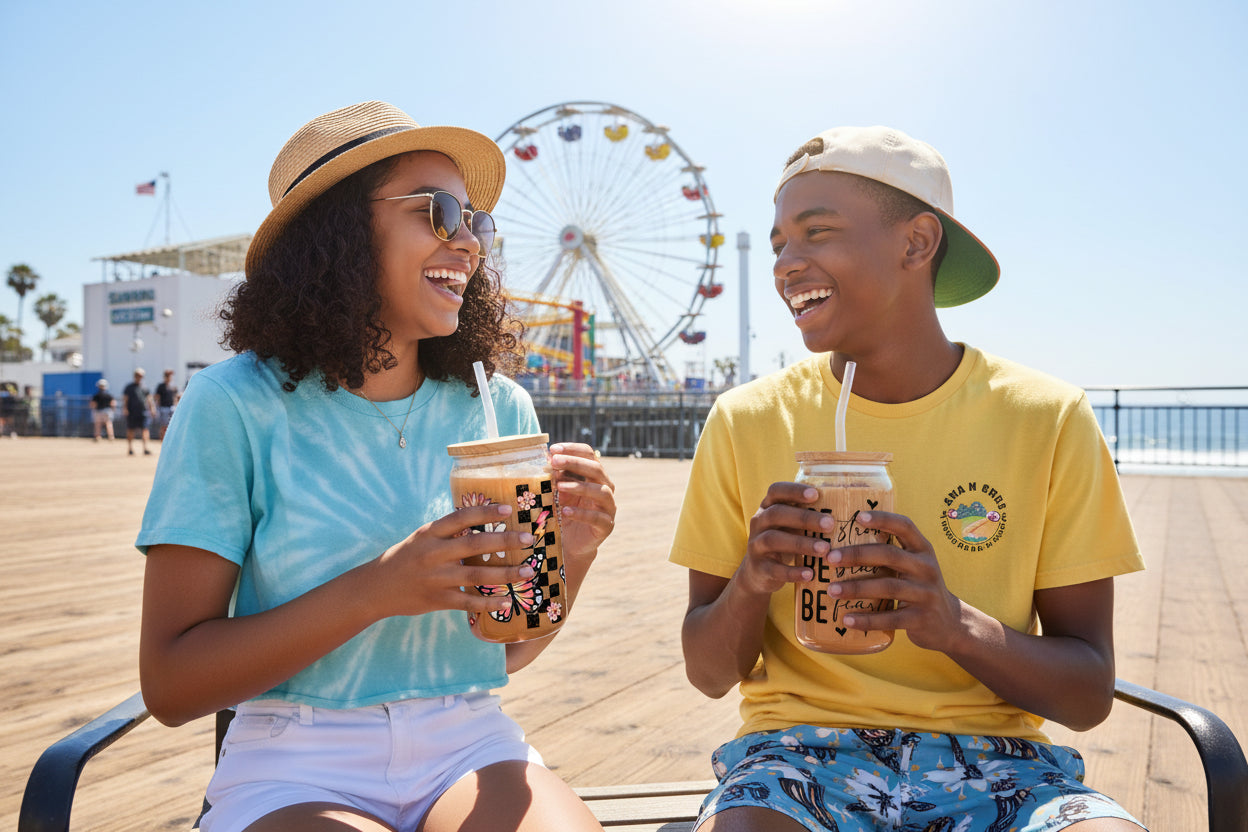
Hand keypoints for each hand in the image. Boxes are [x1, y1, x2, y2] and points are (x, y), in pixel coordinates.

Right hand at [372, 503, 540, 618]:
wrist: (376, 588)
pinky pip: (469, 602)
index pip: (460, 517)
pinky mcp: (438, 600)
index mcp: (429, 533)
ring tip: (528, 571)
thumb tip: (483, 523)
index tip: (508, 509)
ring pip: (477, 576)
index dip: (485, 512)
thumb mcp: (421, 538)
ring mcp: (436, 578)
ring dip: (506, 574)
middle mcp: (433, 554)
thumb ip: (448, 532)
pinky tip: (507, 601)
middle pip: (474, 545)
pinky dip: (489, 602)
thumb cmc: (405, 558)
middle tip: (529, 539)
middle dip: (505, 541)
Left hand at [549, 442, 615, 557]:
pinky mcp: (607, 526)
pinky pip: (597, 518)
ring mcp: (608, 507)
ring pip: (601, 491)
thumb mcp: (559, 492)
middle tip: (554, 461)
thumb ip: (556, 477)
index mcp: (595, 476)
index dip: (573, 449)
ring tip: (559, 486)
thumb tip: (547, 459)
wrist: (571, 542)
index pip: (589, 455)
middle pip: (596, 469)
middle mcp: (605, 488)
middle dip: (574, 463)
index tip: (553, 449)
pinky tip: (565, 511)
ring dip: (580, 487)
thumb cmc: (565, 512)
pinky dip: (581, 514)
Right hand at [738, 482, 835, 596]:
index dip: (794, 491)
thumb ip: (807, 515)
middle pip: (776, 514)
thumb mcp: (790, 525)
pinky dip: (792, 572)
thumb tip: (845, 505)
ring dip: (800, 544)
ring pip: (773, 540)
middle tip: (830, 524)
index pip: (776, 491)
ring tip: (825, 549)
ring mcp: (756, 545)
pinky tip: (810, 574)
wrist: (758, 573)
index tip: (816, 494)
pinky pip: (774, 569)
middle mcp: (759, 522)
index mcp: (768, 507)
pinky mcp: (759, 568)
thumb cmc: (784, 541)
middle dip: (804, 517)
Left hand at [822, 510, 964, 652]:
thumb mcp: (914, 566)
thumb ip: (891, 554)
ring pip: (888, 587)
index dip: (882, 519)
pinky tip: (846, 619)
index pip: (905, 526)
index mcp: (923, 550)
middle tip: (830, 557)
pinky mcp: (921, 619)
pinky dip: (867, 620)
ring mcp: (925, 594)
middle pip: (890, 555)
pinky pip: (890, 618)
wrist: (950, 624)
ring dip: (856, 588)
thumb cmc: (918, 588)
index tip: (857, 517)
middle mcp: (926, 568)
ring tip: (831, 590)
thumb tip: (841, 543)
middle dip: (857, 555)